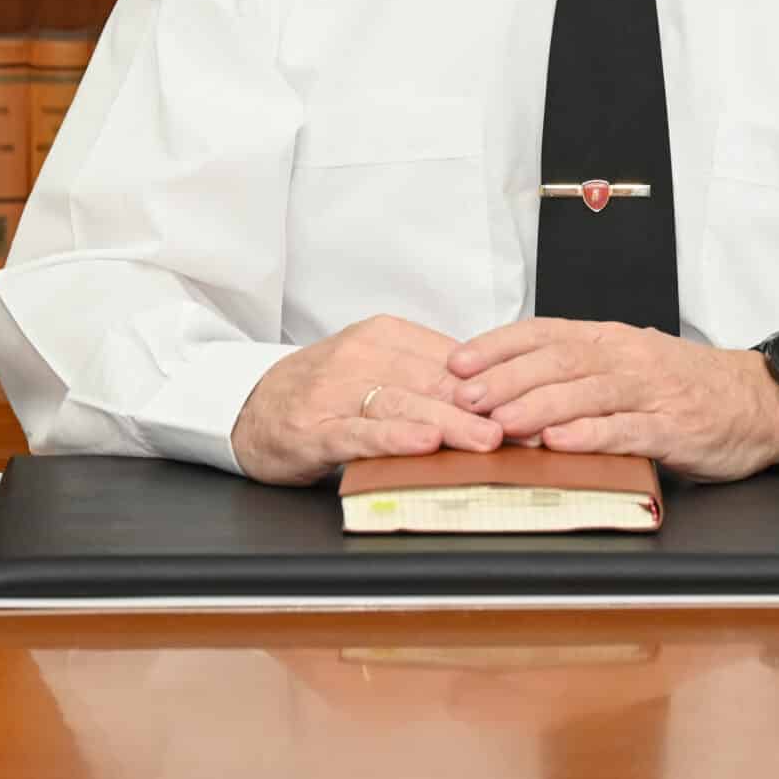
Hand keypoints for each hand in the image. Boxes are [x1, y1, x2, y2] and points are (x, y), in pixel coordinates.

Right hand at [230, 314, 502, 485]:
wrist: (248, 407)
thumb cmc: (324, 391)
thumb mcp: (377, 368)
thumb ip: (428, 378)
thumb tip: (498, 398)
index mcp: (384, 335)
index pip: (451, 359)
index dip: (494, 385)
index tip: (530, 407)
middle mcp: (360, 356)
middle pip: (432, 381)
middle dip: (481, 407)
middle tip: (521, 428)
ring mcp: (334, 391)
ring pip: (401, 403)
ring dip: (447, 422)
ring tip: (485, 440)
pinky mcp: (312, 427)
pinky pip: (358, 432)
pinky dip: (391, 438)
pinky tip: (420, 443)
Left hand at [446, 319, 778, 481]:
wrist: (758, 401)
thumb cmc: (683, 387)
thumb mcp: (627, 365)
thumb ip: (575, 372)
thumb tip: (504, 386)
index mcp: (610, 340)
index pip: (544, 332)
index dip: (498, 346)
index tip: (456, 361)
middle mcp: (626, 358)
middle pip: (558, 360)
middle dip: (505, 377)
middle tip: (462, 397)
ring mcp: (652, 392)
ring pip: (587, 392)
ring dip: (538, 406)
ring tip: (499, 421)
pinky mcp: (674, 428)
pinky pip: (627, 429)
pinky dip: (590, 435)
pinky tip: (560, 443)